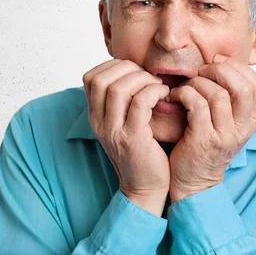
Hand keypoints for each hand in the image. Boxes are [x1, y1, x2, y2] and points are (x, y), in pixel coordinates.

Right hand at [82, 59, 170, 215]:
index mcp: (95, 116)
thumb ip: (123, 100)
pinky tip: (164, 95)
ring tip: (158, 86)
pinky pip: (139, 103)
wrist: (146, 188)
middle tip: (148, 77)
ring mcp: (113, 131)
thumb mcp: (124, 123)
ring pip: (118, 88)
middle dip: (128, 69)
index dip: (114, 66)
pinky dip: (153, 91)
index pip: (91, 78)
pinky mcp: (132, 139)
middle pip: (101, 79)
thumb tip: (134, 69)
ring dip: (143, 79)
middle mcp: (99, 123)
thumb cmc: (142, 150)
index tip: (136, 71)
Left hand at [168, 55, 255, 202]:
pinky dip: (185, 93)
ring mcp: (225, 136)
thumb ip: (229, 98)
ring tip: (186, 86)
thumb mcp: (226, 123)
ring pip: (218, 94)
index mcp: (251, 121)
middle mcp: (243, 129)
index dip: (237, 67)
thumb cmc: (204, 145)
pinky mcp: (204, 140)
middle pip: (242, 86)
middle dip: (219, 70)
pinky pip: (197, 105)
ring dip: (198, 82)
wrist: (193, 183)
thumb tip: (220, 63)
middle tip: (201, 71)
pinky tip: (177, 96)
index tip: (217, 64)